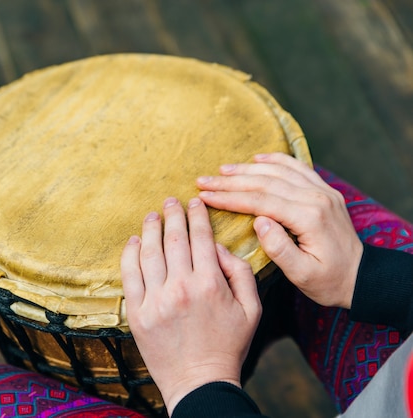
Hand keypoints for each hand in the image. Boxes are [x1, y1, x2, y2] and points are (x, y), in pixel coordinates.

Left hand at [121, 197, 261, 414]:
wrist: (200, 382)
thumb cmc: (229, 346)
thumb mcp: (252, 309)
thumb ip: (241, 272)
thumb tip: (219, 247)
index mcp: (210, 284)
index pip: (201, 238)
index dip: (197, 216)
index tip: (194, 202)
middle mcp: (181, 287)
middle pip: (174, 239)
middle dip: (173, 215)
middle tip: (170, 201)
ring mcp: (156, 300)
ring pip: (149, 253)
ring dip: (150, 229)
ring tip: (151, 216)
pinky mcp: (138, 314)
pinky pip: (129, 276)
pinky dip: (130, 254)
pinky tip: (133, 242)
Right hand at [197, 152, 362, 308]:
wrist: (362, 277)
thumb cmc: (329, 281)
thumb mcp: (302, 275)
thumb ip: (279, 248)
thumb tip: (258, 221)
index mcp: (309, 218)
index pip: (260, 201)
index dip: (229, 197)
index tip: (205, 196)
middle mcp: (317, 197)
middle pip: (265, 182)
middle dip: (230, 181)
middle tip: (203, 181)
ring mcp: (323, 191)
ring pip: (279, 170)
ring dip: (247, 168)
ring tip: (221, 170)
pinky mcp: (325, 190)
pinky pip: (297, 167)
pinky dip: (276, 159)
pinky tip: (257, 158)